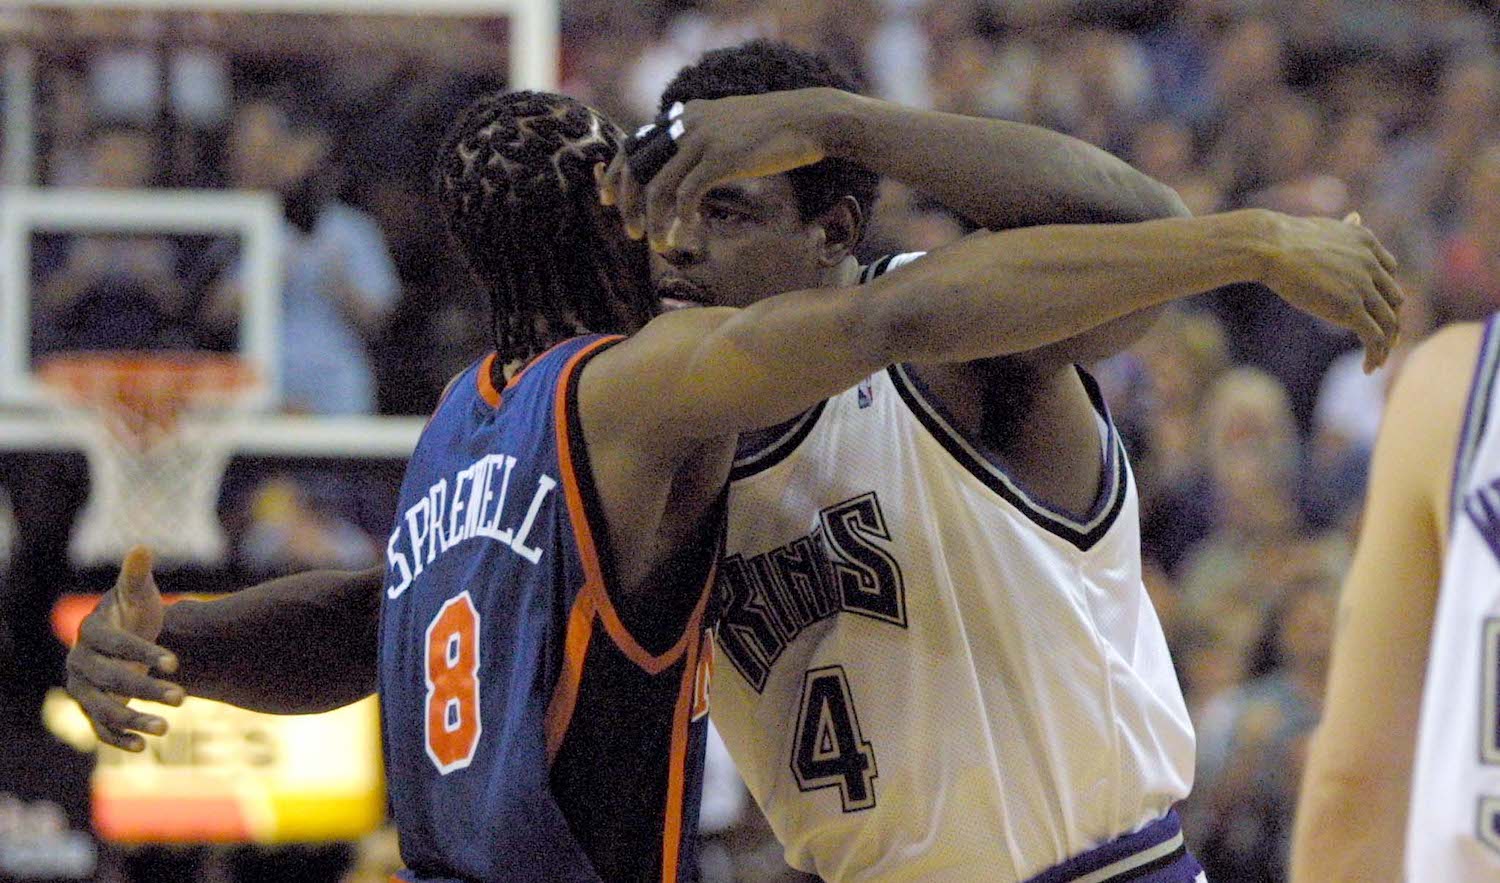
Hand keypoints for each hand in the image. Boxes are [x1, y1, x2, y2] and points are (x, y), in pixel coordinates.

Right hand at [65, 546, 183, 750]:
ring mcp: (82, 689)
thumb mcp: (138, 594)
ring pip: (103, 709)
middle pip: (109, 679)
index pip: (115, 644)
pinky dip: (119, 739)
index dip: (143, 653)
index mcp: (90, 632)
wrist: (128, 639)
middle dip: (145, 689)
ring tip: (167, 728)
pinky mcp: (91, 710)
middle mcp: (79, 663)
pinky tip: (145, 747)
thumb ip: (137, 576)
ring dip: (134, 719)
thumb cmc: (136, 613)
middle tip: (183, 697)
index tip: (176, 662)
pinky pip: (100, 730)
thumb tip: (142, 547)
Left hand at [599, 87, 847, 250]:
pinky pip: (687, 195)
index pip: (634, 143)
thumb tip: (685, 165)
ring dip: (654, 221)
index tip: (607, 201)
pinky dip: (681, 219)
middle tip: (632, 233)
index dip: (616, 175)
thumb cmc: (775, 129)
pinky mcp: (721, 158)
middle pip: (638, 166)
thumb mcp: (729, 125)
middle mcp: (686, 123)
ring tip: (658, 245)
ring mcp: (702, 140)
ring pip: (659, 187)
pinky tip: (688, 234)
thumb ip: (702, 138)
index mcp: (685, 115)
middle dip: (628, 204)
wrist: (809, 118)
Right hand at [1251, 210, 1403, 372]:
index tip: (1377, 312)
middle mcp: (1372, 263)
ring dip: (1386, 345)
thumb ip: (1346, 228)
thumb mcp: (1326, 227)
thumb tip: (1356, 216)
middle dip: (1390, 322)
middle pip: (1394, 300)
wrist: (1269, 246)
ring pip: (1389, 323)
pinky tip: (1368, 367)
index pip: (1390, 273)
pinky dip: (1376, 354)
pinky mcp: (1351, 308)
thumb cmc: (1285, 238)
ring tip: (1377, 360)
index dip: (1385, 295)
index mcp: (1367, 242)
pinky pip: (1374, 337)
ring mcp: (1364, 286)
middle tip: (1383, 342)